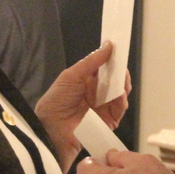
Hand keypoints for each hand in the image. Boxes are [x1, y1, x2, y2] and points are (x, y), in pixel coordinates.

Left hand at [36, 43, 130, 168]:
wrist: (51, 128)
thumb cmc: (58, 99)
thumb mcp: (72, 76)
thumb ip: (92, 61)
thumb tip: (109, 44)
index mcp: (88, 81)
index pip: (105, 69)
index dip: (113, 60)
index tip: (120, 50)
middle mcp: (98, 93)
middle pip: (116, 80)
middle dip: (121, 72)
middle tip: (123, 66)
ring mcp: (104, 107)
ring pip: (121, 93)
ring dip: (123, 85)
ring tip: (122, 79)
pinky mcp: (109, 120)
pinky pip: (120, 108)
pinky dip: (122, 100)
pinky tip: (120, 94)